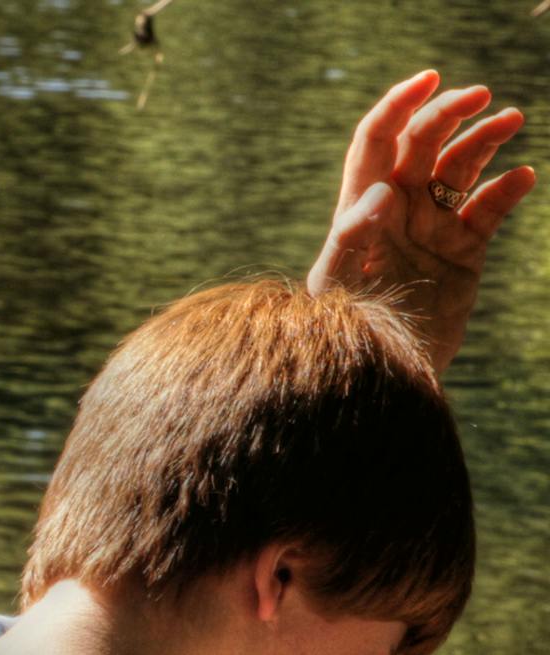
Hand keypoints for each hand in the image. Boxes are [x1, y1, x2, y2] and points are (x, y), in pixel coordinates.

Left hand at [308, 70, 535, 374]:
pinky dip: (508, 189)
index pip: (377, 140)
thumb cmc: (341, 327)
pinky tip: (522, 177)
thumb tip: (380, 192)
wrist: (377, 372)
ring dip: (486, 139)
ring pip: (462, 166)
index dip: (398, 104)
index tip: (428, 78)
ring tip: (511, 120)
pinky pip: (490, 208)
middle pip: (424, 143)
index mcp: (361, 206)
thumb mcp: (336, 284)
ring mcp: (434, 225)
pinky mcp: (464, 249)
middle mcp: (399, 208)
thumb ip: (351, 235)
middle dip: (449, 112)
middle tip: (481, 96)